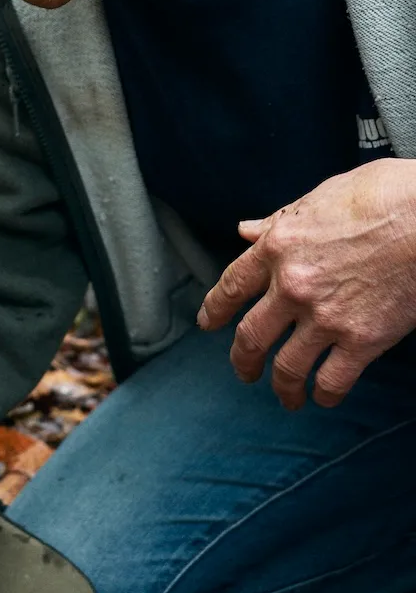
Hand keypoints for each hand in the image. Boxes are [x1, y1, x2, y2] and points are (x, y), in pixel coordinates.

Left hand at [198, 159, 415, 410]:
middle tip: (245, 371)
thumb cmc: (383, 196)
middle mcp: (293, 286)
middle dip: (243, 360)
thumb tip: (246, 229)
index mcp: (278, 247)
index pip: (231, 286)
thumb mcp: (320, 196)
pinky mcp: (361, 340)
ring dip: (282, 387)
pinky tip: (324, 397)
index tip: (209, 324)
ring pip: (287, 366)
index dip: (215, 310)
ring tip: (286, 397)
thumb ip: (280, 220)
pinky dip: (324, 394)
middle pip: (251, 336)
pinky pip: (332, 380)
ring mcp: (325, 317)